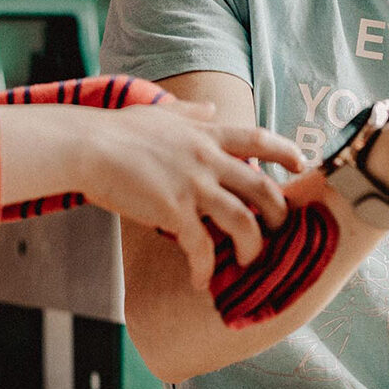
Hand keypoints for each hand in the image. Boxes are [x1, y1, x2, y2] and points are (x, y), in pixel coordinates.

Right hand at [77, 100, 304, 289]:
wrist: (85, 146)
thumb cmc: (116, 130)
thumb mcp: (161, 112)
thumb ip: (192, 113)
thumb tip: (212, 108)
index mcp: (207, 135)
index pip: (259, 139)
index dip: (286, 151)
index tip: (303, 163)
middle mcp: (208, 159)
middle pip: (262, 187)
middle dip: (279, 211)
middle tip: (280, 227)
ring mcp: (193, 185)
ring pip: (243, 221)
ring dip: (252, 247)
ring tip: (249, 261)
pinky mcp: (173, 211)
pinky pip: (201, 247)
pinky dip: (206, 268)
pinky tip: (201, 281)